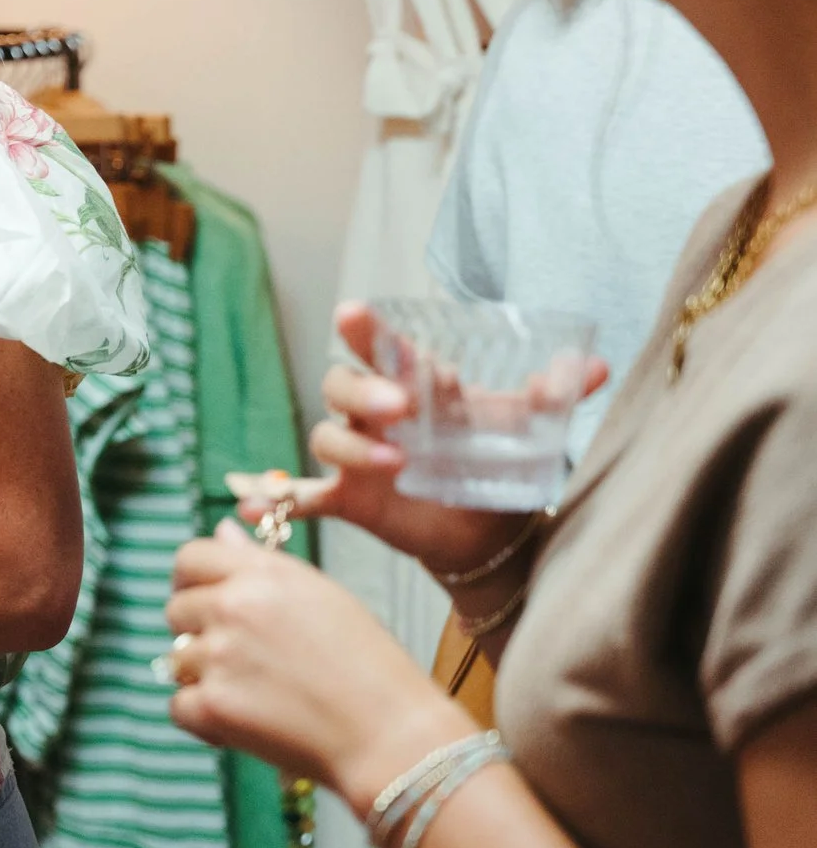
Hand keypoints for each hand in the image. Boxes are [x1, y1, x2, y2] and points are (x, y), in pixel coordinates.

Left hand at [167, 520, 480, 816]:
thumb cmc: (368, 667)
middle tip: (239, 658)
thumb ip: (262, 564)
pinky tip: (242, 722)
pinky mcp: (214, 705)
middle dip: (198, 632)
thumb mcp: (322, 595)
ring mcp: (219, 655)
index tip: (201, 600)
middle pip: (176, 610)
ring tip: (255, 693)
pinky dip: (203, 719)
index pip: (190, 557)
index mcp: (262, 574)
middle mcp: (234, 606)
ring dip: (204, 677)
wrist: (391, 734)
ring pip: (176, 660)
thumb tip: (222, 531)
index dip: (190, 581)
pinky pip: (178, 706)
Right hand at [245, 302, 605, 577]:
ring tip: (392, 462)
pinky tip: (253, 510)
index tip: (354, 315)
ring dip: (350, 445)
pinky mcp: (350, 498)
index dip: (363, 330)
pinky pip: (303, 496)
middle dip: (362, 391)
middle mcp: (375, 414)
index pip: (379, 347)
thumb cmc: (496, 464)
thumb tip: (593, 368)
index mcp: (412, 385)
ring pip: (325, 435)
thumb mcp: (526, 430)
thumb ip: (550, 398)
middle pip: (341, 385)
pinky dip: (277, 501)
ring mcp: (357, 456)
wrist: (490, 532)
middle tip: (398, 406)